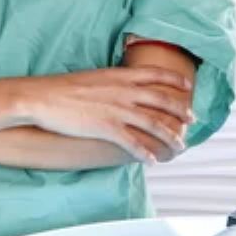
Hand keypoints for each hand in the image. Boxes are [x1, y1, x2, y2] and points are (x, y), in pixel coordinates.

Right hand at [19, 68, 195, 163]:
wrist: (42, 97)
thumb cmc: (62, 88)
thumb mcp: (93, 78)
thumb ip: (112, 82)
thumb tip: (121, 87)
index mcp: (120, 75)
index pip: (156, 74)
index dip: (175, 80)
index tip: (189, 86)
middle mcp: (123, 91)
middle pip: (162, 99)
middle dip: (181, 111)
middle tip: (192, 120)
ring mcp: (116, 109)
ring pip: (153, 123)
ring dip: (170, 136)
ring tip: (180, 146)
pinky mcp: (106, 127)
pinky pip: (132, 142)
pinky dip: (145, 153)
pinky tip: (153, 161)